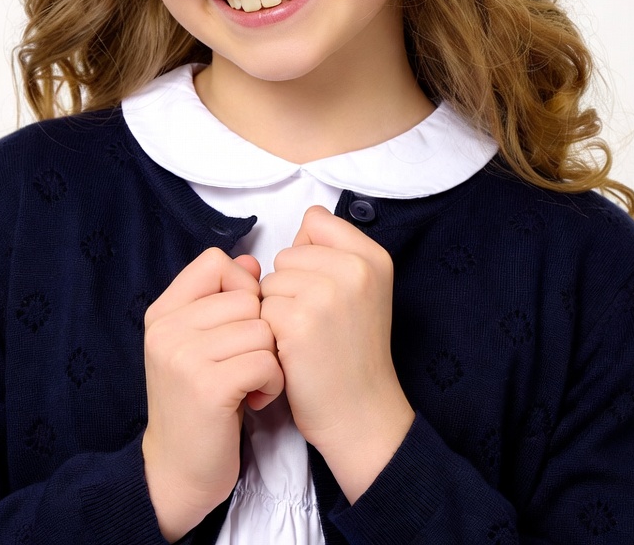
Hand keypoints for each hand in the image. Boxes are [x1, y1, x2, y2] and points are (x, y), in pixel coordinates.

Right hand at [141, 248, 283, 540]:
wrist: (177, 471)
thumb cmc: (198, 402)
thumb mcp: (198, 343)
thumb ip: (221, 299)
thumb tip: (251, 261)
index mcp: (163, 312)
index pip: (214, 262)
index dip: (241, 286)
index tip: (239, 322)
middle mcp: (167, 330)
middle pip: (247, 297)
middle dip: (260, 331)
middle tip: (244, 364)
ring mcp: (184, 358)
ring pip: (262, 329)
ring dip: (269, 360)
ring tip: (250, 384)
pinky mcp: (208, 387)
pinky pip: (266, 361)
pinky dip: (272, 383)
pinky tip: (255, 400)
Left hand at [259, 206, 413, 502]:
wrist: (361, 412)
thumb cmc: (353, 350)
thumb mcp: (363, 290)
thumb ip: (333, 254)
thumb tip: (295, 237)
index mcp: (372, 256)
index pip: (316, 220)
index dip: (308, 253)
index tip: (323, 287)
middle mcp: (354, 268)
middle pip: (287, 252)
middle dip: (290, 285)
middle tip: (316, 322)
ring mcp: (326, 294)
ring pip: (270, 280)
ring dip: (277, 308)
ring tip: (305, 336)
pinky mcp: (298, 321)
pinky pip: (261, 307)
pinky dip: (269, 331)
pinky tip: (292, 351)